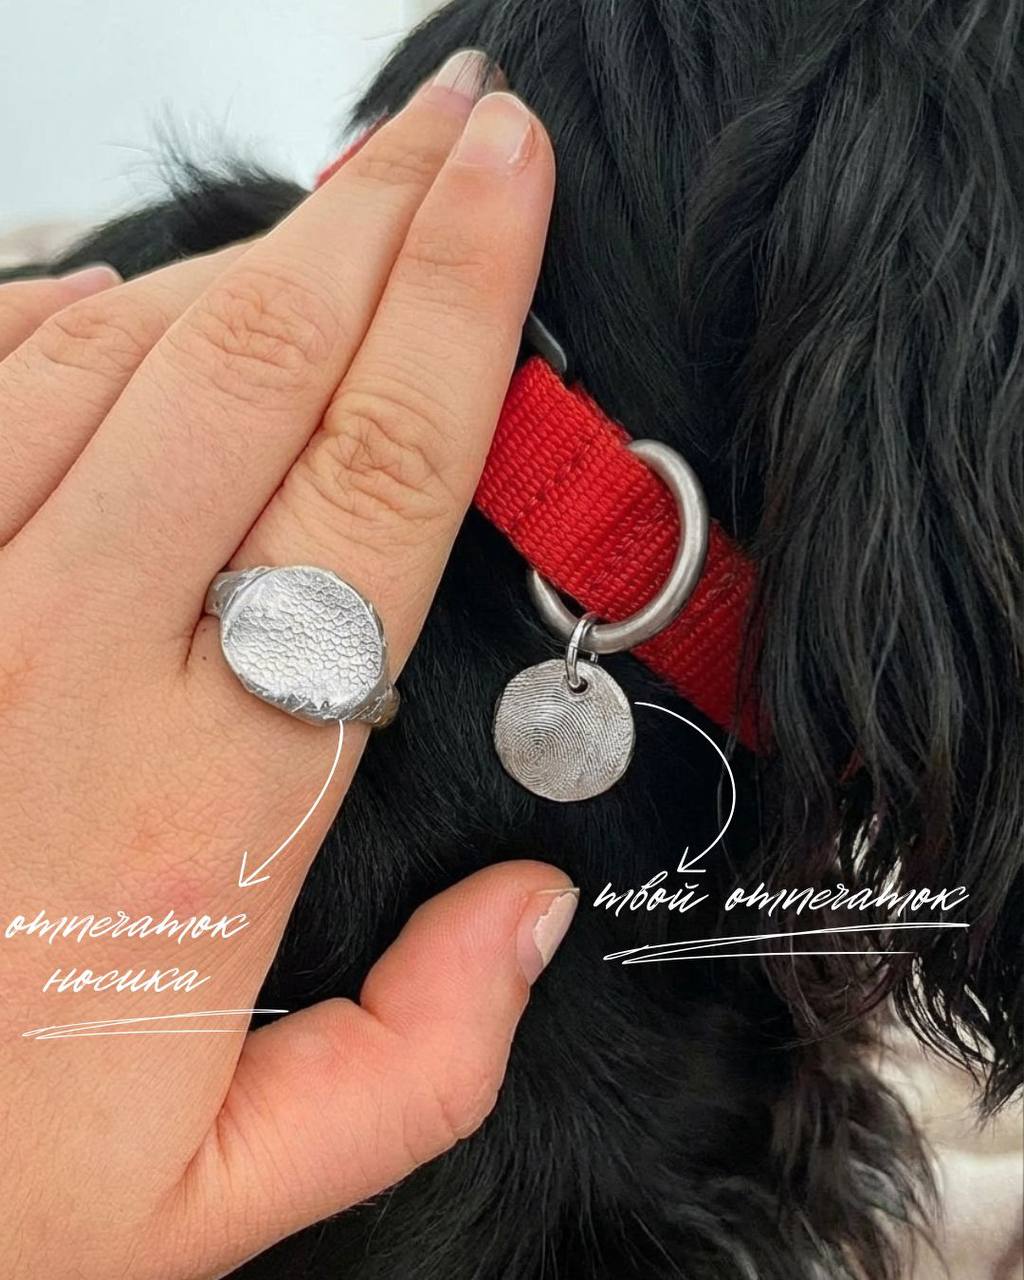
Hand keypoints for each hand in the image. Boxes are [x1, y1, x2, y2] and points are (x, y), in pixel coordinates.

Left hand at [0, 53, 569, 1278]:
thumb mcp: (214, 1194)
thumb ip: (412, 1062)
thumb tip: (529, 918)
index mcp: (191, 812)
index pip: (374, 491)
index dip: (459, 311)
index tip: (508, 185)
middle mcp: (59, 674)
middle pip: (256, 367)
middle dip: (380, 215)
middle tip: (459, 122)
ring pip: (110, 351)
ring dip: (242, 263)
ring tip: (340, 219)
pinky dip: (62, 316)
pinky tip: (127, 303)